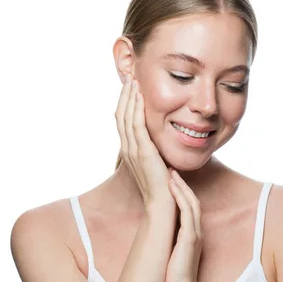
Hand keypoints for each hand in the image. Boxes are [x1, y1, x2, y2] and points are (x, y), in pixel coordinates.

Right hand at [115, 74, 174, 209]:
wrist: (161, 204)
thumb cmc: (162, 186)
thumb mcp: (155, 163)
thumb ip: (153, 150)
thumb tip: (158, 141)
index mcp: (129, 150)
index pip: (123, 121)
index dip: (125, 103)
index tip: (130, 87)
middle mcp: (127, 148)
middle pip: (121, 115)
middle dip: (124, 95)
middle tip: (128, 77)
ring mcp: (133, 150)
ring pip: (126, 117)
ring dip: (129, 97)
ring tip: (132, 80)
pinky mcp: (143, 152)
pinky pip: (136, 125)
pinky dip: (136, 109)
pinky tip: (139, 96)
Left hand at [164, 168, 203, 281]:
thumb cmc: (173, 277)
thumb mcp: (171, 254)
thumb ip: (169, 241)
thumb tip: (158, 234)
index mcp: (192, 234)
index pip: (189, 207)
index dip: (181, 191)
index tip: (170, 178)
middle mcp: (196, 231)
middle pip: (192, 200)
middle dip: (182, 183)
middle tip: (171, 168)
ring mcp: (195, 234)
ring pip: (191, 203)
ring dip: (181, 186)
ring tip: (171, 172)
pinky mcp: (191, 238)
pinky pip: (187, 213)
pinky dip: (181, 198)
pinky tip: (173, 188)